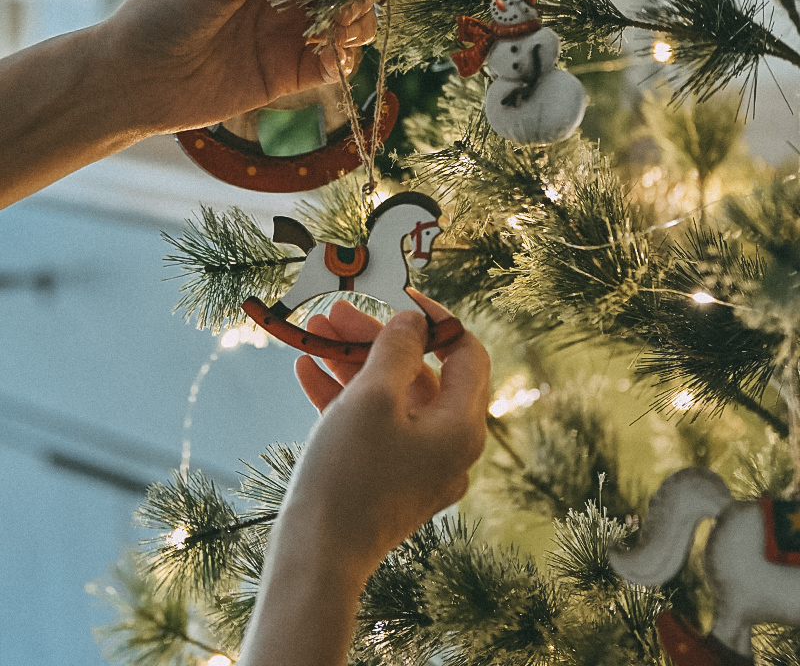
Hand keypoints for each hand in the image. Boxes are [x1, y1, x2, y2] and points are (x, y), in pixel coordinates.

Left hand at [95, 0, 376, 134]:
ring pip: (344, 25)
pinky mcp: (289, 73)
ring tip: (345, 36)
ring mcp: (287, 32)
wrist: (139, 79)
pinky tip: (334, 61)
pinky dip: (342, 62)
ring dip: (356, 29)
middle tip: (352, 11)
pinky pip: (331, 65)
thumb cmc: (165, 13)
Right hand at [290, 292, 490, 574]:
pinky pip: (375, 426)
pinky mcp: (389, 479)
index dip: (435, 320)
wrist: (315, 559)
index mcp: (462, 427)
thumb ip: (398, 349)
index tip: (400, 298)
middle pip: (420, 374)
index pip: (467, 354)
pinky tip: (307, 371)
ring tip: (314, 335)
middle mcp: (449, 447)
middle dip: (375, 340)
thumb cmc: (348, 474)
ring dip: (353, 364)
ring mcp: (419, 465)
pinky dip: (345, 398)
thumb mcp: (373, 397)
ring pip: (391, 398)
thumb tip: (414, 321)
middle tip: (337, 314)